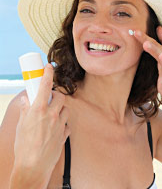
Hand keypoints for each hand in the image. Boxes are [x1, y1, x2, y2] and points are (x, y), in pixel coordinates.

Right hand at [13, 63, 70, 182]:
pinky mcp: (65, 134)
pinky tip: (56, 128)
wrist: (33, 166)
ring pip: (66, 109)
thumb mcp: (21, 125)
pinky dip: (63, 123)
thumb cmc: (24, 146)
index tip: (49, 67)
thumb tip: (26, 100)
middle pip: (60, 96)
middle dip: (56, 95)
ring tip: (53, 114)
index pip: (45, 85)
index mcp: (39, 110)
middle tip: (50, 99)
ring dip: (61, 109)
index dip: (47, 73)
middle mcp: (51, 114)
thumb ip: (25, 110)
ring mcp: (60, 124)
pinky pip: (67, 123)